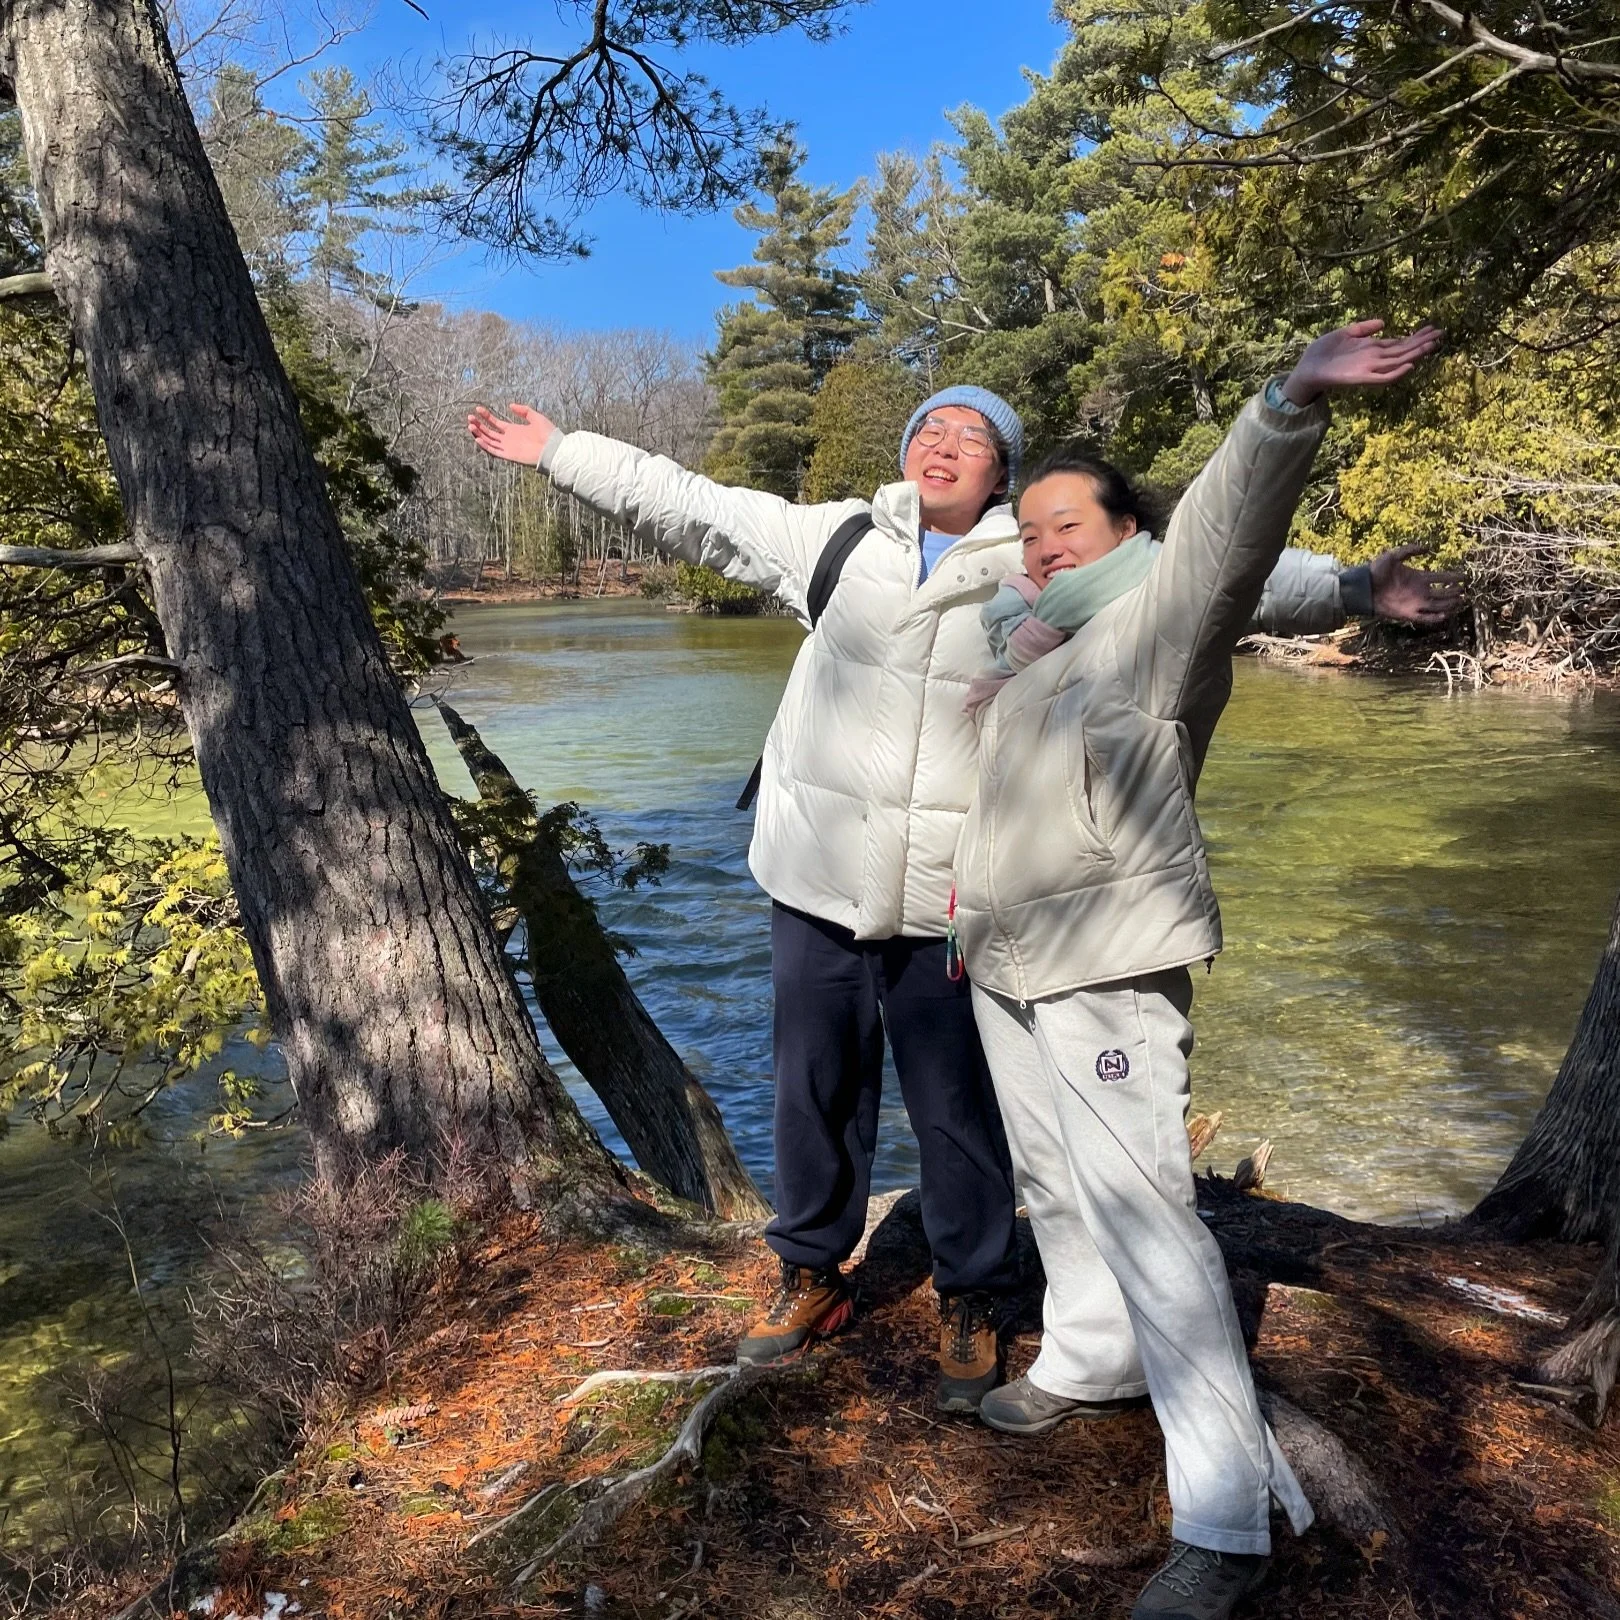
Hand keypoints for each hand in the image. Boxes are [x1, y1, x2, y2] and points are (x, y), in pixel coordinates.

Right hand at [468, 402, 557, 464]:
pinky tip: (478, 438)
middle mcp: (508, 439)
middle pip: (489, 432)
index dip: (486, 416)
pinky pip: (494, 451)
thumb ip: (523, 410)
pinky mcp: (509, 455)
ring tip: (470, 425)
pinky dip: (485, 445)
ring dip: (479, 433)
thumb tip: (510, 405)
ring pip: (489, 440)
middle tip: (469, 417)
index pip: (495, 423)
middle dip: (479, 424)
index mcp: (513, 430)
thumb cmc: (548, 433)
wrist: (554, 448)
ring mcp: (508, 447)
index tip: (478, 409)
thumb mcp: (535, 416)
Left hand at [1282, 319, 1442, 405]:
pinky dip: (1395, 373)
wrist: (1306, 369)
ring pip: (1397, 361)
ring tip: (1432, 345)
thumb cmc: (1323, 352)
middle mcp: (1374, 358)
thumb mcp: (1345, 333)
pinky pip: (1382, 378)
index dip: (1416, 336)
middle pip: (1403, 350)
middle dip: (1422, 342)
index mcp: (1372, 348)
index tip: (1432, 328)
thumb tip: (1384, 322)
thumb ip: (1364, 328)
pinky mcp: (1360, 378)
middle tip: (1441, 333)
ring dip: (1415, 354)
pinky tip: (1408, 366)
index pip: (1399, 342)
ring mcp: (1369, 368)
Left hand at [1370, 543, 1466, 625]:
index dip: (1453, 577)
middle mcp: (1419, 591)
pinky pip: (1424, 617)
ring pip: (1437, 605)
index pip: (1441, 578)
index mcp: (1419, 577)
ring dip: (1449, 604)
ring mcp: (1414, 602)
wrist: (1364, 587)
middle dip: (1454, 592)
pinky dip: (1434, 617)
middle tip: (1465, 591)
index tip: (1464, 576)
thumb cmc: (1376, 570)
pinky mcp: (1408, 613)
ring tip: (1460, 601)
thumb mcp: (1393, 556)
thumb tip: (1428, 548)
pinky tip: (1444, 615)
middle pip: (1442, 593)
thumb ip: (1410, 550)